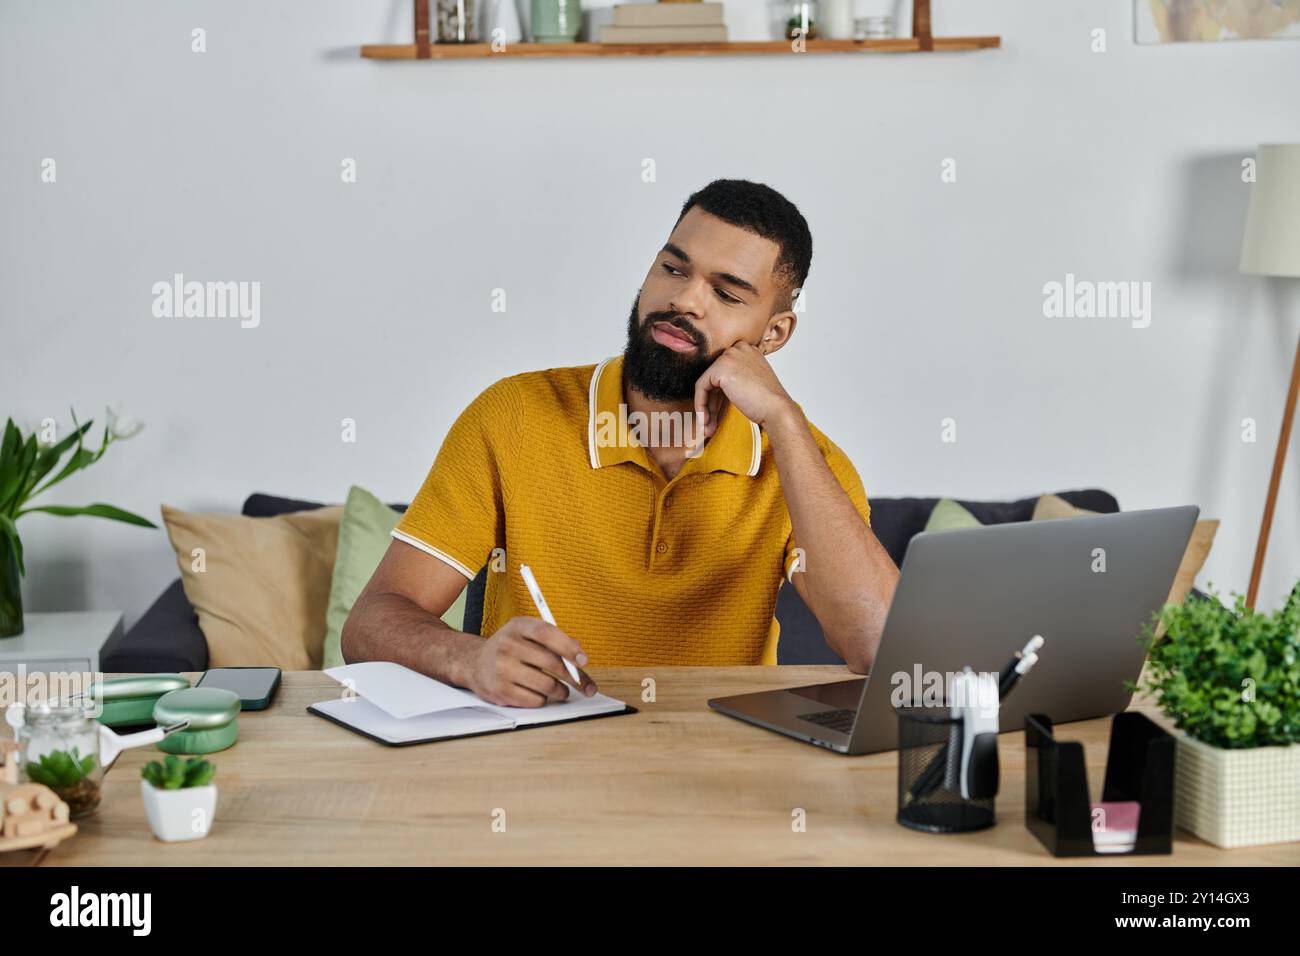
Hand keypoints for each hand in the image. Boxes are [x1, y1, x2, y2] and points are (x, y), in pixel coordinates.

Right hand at [467, 616, 597, 707]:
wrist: (476, 663)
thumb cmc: (511, 647)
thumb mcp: (528, 633)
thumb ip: (555, 639)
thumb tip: (579, 656)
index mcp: (518, 626)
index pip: (547, 633)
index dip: (569, 647)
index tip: (584, 661)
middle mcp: (508, 645)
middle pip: (551, 662)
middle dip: (574, 677)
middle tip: (584, 684)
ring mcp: (502, 669)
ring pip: (547, 685)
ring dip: (561, 691)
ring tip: (561, 690)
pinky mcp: (500, 691)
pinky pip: (536, 700)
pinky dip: (544, 699)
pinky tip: (539, 694)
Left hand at [692, 341, 795, 440]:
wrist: (776, 409)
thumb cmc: (767, 402)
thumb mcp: (751, 383)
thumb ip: (735, 380)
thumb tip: (713, 392)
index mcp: (747, 350)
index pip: (724, 372)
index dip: (718, 396)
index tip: (717, 414)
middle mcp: (738, 348)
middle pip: (714, 378)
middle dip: (711, 404)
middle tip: (709, 424)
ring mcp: (729, 356)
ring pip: (706, 383)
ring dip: (705, 408)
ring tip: (707, 428)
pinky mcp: (721, 368)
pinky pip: (701, 387)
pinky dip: (701, 405)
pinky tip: (705, 420)